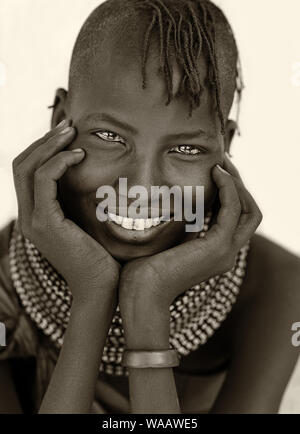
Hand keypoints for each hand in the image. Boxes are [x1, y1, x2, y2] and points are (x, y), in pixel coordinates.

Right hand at [12, 119, 120, 306]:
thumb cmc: (101, 257)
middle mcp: (28, 217)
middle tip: (68, 125)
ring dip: (50, 145)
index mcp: (36, 216)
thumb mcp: (86, 223)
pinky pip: (43, 181)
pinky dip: (58, 163)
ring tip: (72, 133)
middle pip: (20, 165)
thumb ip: (79, 202)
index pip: (26, 172)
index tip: (66, 134)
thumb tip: (92, 177)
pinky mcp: (46, 224)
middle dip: (44, 141)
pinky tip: (79, 156)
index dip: (42, 148)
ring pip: (27, 168)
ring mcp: (33, 221)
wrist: (101, 289)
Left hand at [118, 155, 261, 345]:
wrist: (141, 295)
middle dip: (239, 184)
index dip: (231, 192)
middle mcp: (227, 252)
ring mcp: (225, 251)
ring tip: (221, 163)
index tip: (217, 170)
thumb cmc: (145, 270)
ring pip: (249, 210)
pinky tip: (216, 173)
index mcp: (216, 252)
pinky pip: (233, 209)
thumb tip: (173, 201)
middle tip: (223, 162)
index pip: (237, 218)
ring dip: (236, 182)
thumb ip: (178, 225)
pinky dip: (228, 188)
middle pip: (250, 213)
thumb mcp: (166, 241)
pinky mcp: (217, 246)